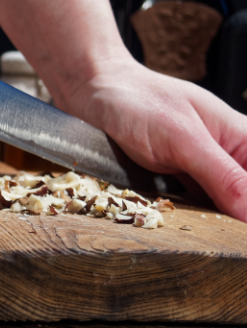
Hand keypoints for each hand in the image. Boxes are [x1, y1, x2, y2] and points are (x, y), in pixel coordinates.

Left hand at [62, 59, 246, 220]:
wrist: (96, 92)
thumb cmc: (138, 103)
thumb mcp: (184, 140)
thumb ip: (222, 176)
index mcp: (243, 138)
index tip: (238, 230)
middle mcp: (226, 154)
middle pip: (242, 198)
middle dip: (233, 218)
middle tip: (217, 236)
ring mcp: (201, 166)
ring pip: (220, 205)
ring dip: (211, 220)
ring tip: (202, 233)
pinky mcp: (178, 175)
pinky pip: (194, 202)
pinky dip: (188, 213)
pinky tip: (179, 221)